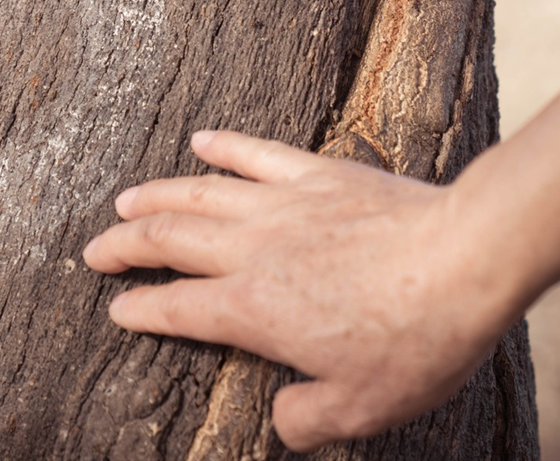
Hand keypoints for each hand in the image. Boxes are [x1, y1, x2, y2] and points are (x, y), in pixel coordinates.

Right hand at [83, 130, 518, 450]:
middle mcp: (253, 251)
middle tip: (94, 249)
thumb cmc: (415, 340)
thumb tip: (280, 420)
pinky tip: (202, 141)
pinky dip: (224, 146)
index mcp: (253, 309)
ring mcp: (284, 204)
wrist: (466, 260)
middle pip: (170, 240)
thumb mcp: (359, 408)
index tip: (117, 310)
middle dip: (126, 245)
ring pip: (200, 192)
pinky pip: (258, 154)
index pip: (177, 308)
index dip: (141, 311)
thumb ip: (306, 419)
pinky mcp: (319, 174)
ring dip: (156, 195)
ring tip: (126, 199)